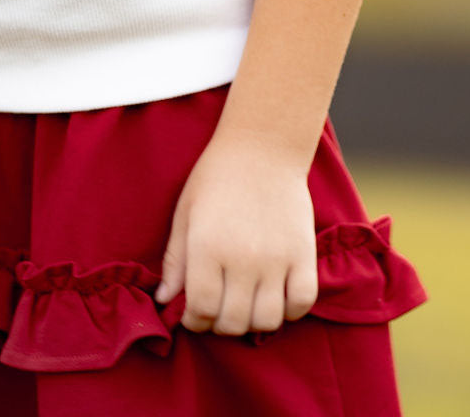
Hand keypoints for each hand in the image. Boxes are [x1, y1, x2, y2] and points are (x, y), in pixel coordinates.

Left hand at [153, 132, 318, 335]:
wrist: (262, 145)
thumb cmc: (217, 176)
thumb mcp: (185, 212)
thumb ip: (175, 260)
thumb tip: (166, 301)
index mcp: (208, 247)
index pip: (200, 310)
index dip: (194, 321)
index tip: (194, 313)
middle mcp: (243, 258)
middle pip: (233, 322)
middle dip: (220, 324)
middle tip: (219, 309)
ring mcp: (277, 258)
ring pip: (267, 320)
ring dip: (253, 322)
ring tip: (246, 304)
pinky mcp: (304, 253)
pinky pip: (302, 302)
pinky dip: (290, 310)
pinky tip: (277, 296)